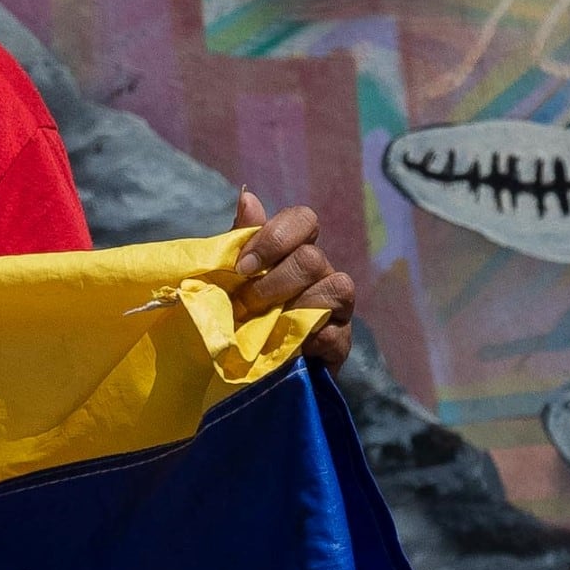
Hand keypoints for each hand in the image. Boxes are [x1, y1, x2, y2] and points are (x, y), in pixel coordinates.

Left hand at [231, 192, 357, 371]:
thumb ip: (239, 242)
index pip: (304, 220)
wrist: (242, 374)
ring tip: (265, 326)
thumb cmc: (236, 318)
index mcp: (294, 252)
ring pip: (337, 287)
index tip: (243, 266)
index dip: (275, 237)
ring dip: (294, 306)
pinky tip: (285, 346)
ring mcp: (336, 308)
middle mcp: (320, 273)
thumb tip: (247, 196)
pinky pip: (336, 331)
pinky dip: (307, 338)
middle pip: (313, 258)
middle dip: (274, 282)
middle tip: (246, 305)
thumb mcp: (229, 280)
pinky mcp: (341, 343)